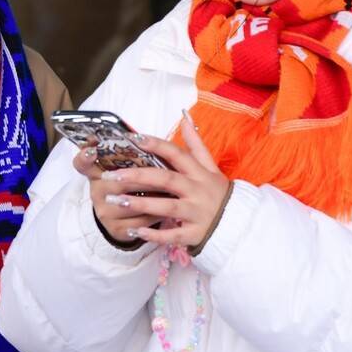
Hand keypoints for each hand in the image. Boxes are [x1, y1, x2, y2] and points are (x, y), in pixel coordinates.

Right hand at [74, 140, 165, 244]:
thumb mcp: (126, 170)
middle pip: (117, 183)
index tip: (91, 150)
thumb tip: (140, 136)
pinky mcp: (117, 230)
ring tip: (172, 192)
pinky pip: (141, 222)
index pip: (82, 163)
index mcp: (97, 174)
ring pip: (131, 204)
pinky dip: (157, 214)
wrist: (123, 220)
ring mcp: (105, 213)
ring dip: (154, 197)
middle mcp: (97, 193)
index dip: (84, 156)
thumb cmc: (131, 187)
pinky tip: (168, 209)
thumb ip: (130, 154)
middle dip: (143, 179)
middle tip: (163, 174)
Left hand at [97, 112, 229, 248]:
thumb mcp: (211, 167)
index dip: (157, 145)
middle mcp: (198, 191)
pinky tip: (135, 232)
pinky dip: (155, 235)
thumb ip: (196, 144)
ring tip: (116, 201)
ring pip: (167, 207)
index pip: (177, 154)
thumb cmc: (219, 193)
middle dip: (139, 176)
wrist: (239, 223)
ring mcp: (197, 213)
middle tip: (112, 175)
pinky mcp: (195, 234)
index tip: (134, 138)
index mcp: (199, 173)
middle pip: (166, 179)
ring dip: (141, 204)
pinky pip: (173, 235)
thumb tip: (184, 116)